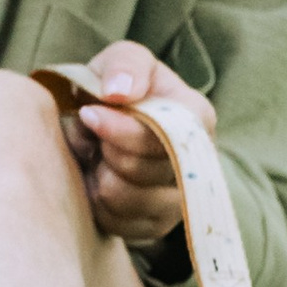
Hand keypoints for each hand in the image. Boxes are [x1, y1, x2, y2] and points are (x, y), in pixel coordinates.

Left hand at [66, 41, 211, 249]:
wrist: (101, 125)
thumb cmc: (118, 89)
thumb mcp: (121, 60)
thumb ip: (126, 65)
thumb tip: (119, 91)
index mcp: (197, 119)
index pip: (164, 136)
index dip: (121, 130)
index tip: (88, 114)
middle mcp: (197, 166)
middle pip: (140, 169)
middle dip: (104, 148)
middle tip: (92, 132)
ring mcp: (178, 202)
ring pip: (124, 198)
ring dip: (97, 172)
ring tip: (97, 153)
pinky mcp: (153, 227)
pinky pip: (114, 222)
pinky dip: (94, 198)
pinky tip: (98, 176)